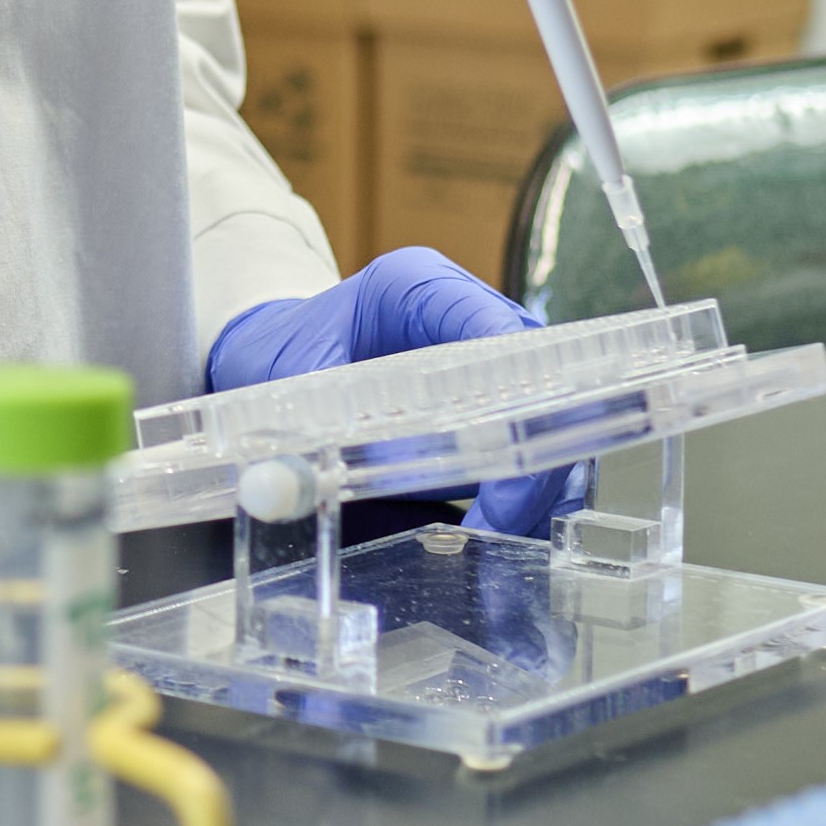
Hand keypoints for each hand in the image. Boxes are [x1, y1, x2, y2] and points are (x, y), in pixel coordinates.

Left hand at [204, 246, 584, 534]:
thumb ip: (292, 428)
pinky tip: (496, 535)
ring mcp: (485, 360)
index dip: (516, 392)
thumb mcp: (278, 380)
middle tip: (503, 519)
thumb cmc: (279, 351)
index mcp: (415, 287)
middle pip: (542, 378)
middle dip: (535, 457)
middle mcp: (465, 315)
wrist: (274, 352)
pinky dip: (524, 495)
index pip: (493, 328)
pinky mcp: (488, 403)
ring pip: (550, 417)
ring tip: (502, 538)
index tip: (506, 465)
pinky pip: (527, 446)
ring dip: (538, 484)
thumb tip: (288, 490)